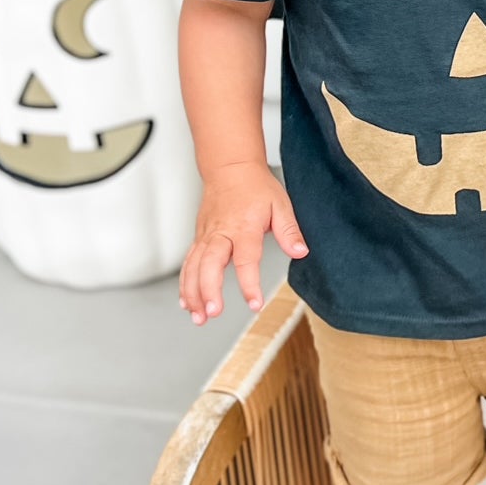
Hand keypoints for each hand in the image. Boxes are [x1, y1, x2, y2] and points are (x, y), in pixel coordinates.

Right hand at [180, 162, 307, 324]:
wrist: (230, 168)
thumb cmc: (255, 186)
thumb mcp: (281, 205)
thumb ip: (289, 231)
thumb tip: (300, 251)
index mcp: (243, 227)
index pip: (245, 259)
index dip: (249, 283)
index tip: (254, 303)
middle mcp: (221, 233)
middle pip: (209, 264)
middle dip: (208, 290)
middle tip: (213, 311)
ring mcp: (206, 236)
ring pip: (193, 267)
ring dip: (193, 293)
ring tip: (199, 316)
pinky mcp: (199, 238)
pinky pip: (188, 263)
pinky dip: (185, 284)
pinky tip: (188, 302)